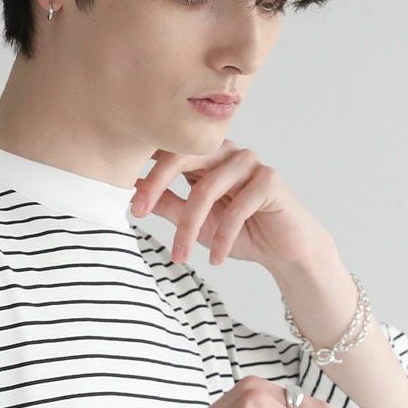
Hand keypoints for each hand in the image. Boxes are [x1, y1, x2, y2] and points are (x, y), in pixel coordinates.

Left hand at [131, 140, 332, 269]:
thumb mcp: (194, 220)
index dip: (144, 168)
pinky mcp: (270, 180)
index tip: (124, 196)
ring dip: (189, 228)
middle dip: (157, 185)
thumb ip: (167, 204)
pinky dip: (223, 237)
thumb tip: (132, 191)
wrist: (283, 248)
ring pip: (207, 189)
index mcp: (205, 154)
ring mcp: (250, 162)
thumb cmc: (239, 230)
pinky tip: (216, 258)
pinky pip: (238, 207)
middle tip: (137, 212)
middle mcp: (226, 151)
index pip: (169, 149)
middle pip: (183, 156)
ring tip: (181, 256)